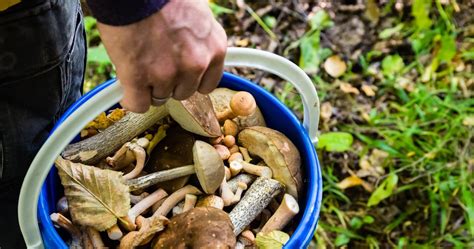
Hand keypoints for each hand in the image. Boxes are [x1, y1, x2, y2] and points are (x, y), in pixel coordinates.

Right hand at [97, 0, 226, 112]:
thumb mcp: (196, 16)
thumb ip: (198, 42)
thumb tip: (190, 59)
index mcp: (214, 48)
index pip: (207, 83)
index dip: (190, 80)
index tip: (180, 76)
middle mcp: (196, 64)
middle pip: (184, 92)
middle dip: (169, 83)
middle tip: (154, 64)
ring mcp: (169, 73)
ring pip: (160, 97)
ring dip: (149, 87)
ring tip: (139, 64)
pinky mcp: (140, 78)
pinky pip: (139, 104)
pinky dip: (131, 99)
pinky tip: (126, 86)